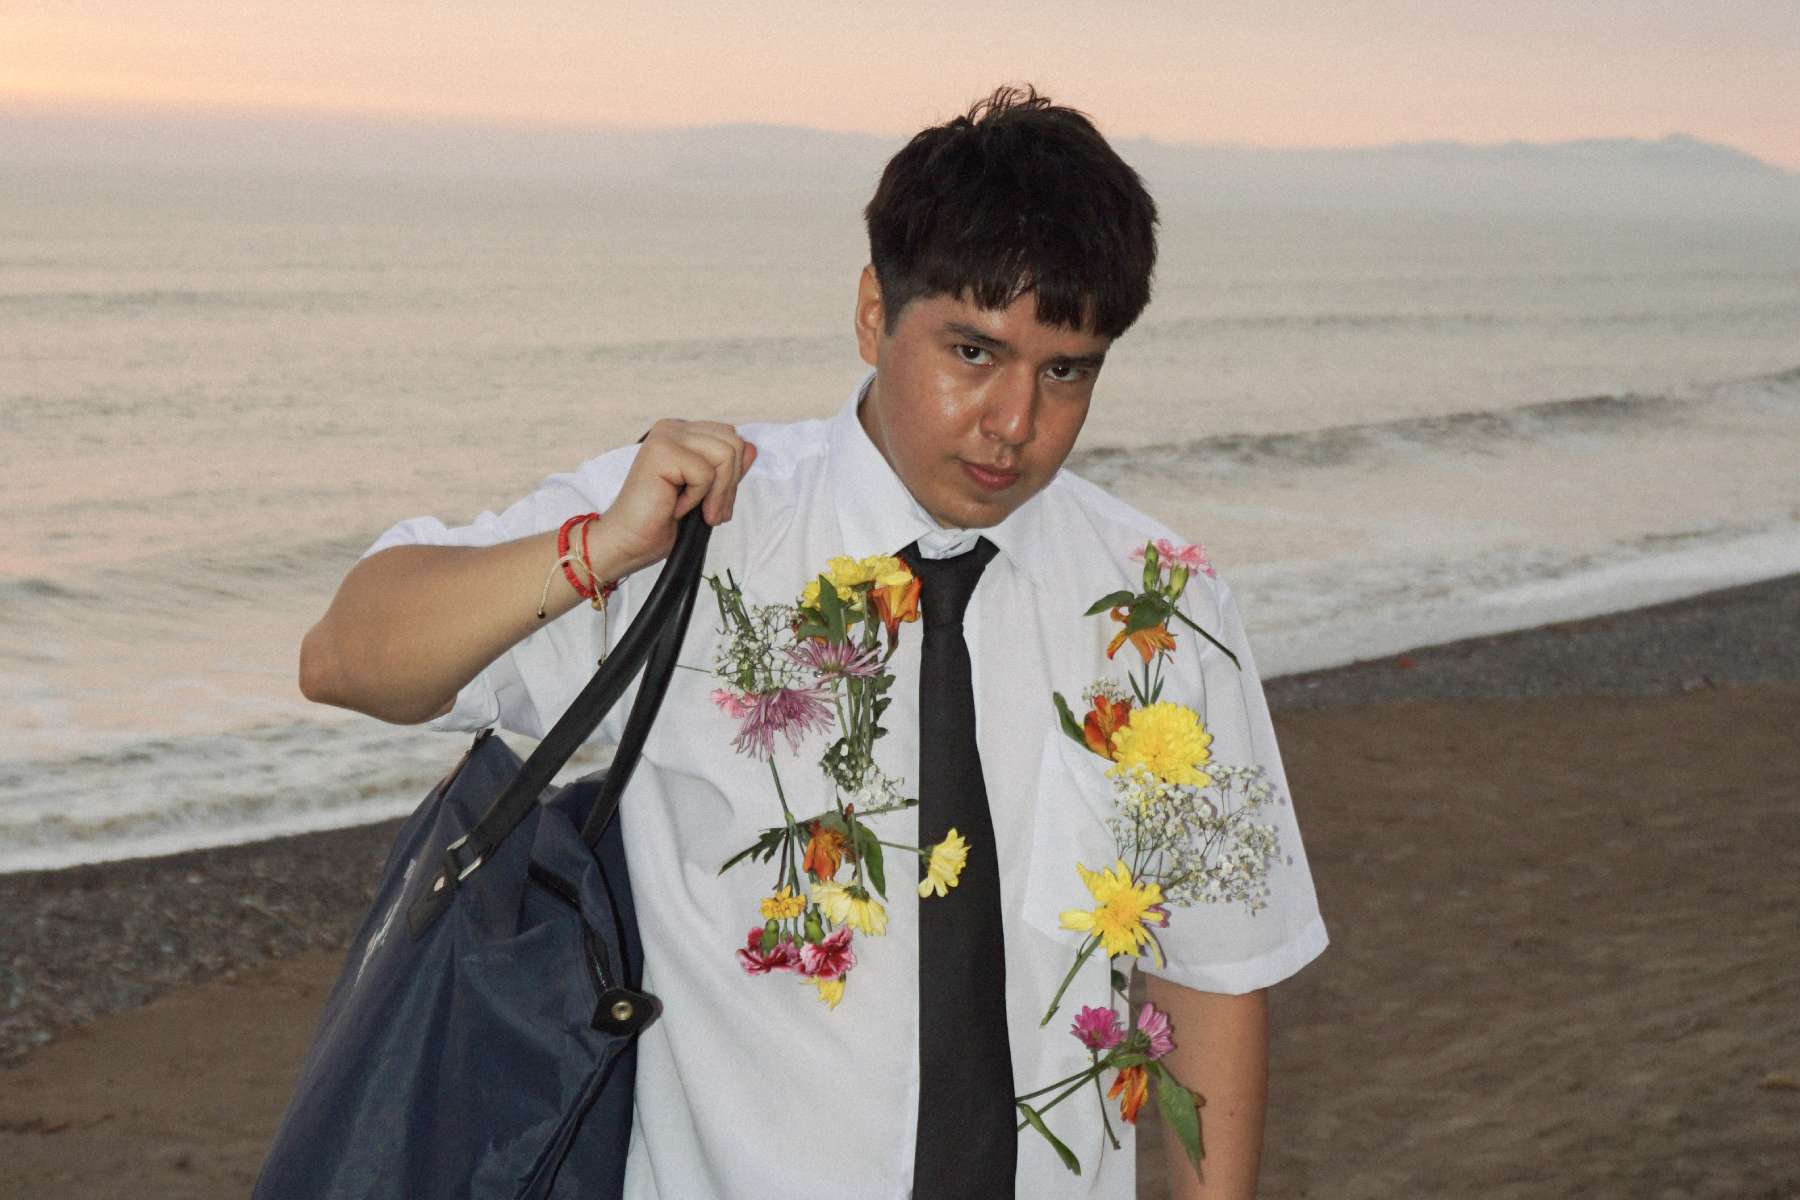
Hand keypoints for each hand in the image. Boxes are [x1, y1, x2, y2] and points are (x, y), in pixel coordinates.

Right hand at [590, 419, 757, 577]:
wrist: (629, 543)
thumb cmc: (662, 521)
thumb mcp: (707, 493)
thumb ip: (727, 469)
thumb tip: (753, 448)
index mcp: (683, 433)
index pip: (731, 438)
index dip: (733, 476)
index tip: (716, 506)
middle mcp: (673, 428)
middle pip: (734, 442)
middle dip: (729, 484)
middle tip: (712, 514)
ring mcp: (665, 436)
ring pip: (726, 454)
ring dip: (718, 493)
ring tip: (700, 513)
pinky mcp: (661, 452)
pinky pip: (705, 474)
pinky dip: (697, 499)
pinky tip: (676, 508)